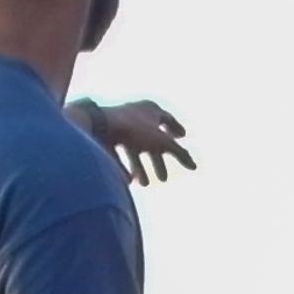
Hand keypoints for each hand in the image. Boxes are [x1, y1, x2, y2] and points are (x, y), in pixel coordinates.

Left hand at [69, 98, 194, 183]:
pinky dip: (123, 166)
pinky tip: (128, 181)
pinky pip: (117, 152)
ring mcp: (118, 124)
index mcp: (150, 109)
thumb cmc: (133, 129)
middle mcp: (134, 114)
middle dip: (157, 160)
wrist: (98, 125)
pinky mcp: (104, 134)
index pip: (168, 119)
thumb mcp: (162, 142)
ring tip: (144, 184)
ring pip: (133, 148)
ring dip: (140, 167)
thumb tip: (194, 167)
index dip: (176, 130)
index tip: (182, 138)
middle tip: (163, 178)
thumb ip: (180, 154)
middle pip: (150, 139)